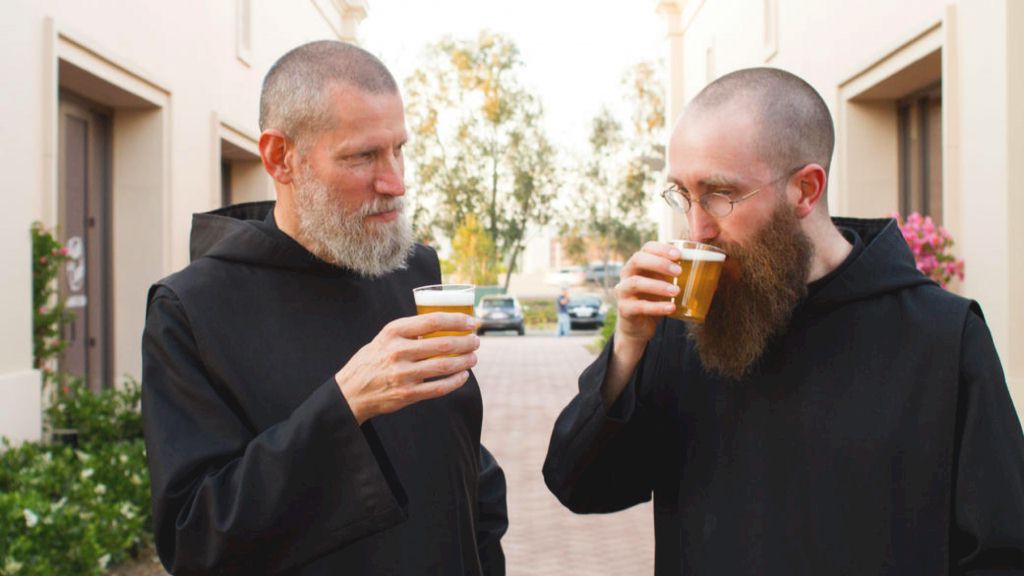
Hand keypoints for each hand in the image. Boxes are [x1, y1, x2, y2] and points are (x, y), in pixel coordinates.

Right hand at [335, 313, 479, 423]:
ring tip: (473, 357)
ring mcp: (403, 374)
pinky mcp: (407, 394)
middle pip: (443, 344)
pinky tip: (463, 376)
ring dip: (465, 361)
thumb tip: (443, 327)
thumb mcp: (384, 338)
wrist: (350, 391)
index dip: (457, 320)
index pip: (432, 320)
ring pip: (444, 366)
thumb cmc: (372, 361)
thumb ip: (409, 333)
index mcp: (393, 332)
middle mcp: (398, 351)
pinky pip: (439, 387)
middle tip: (476, 341)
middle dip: (466, 342)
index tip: (471, 322)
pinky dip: (455, 381)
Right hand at [602, 242, 680, 404]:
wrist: (640, 326)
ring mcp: (623, 291)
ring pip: (636, 283)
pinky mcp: (625, 309)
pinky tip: (671, 309)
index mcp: (639, 263)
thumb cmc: (657, 299)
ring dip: (657, 285)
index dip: (661, 248)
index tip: (679, 254)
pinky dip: (656, 307)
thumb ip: (685, 275)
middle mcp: (627, 274)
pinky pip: (639, 306)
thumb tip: (720, 271)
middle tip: (679, 270)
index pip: (646, 248)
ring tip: (677, 291)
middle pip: (637, 260)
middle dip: (659, 263)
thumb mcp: (668, 284)